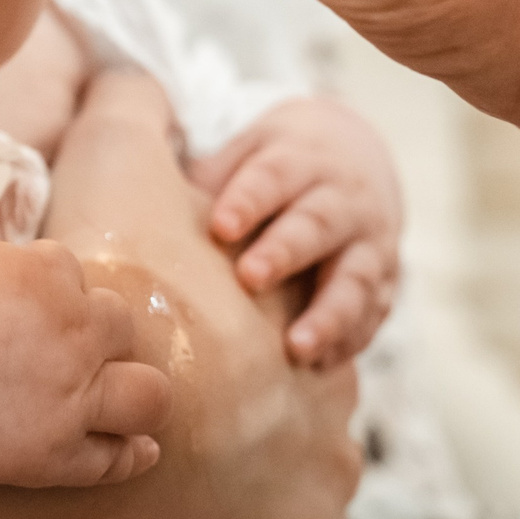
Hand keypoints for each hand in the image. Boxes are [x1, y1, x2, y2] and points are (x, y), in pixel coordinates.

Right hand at [0, 70, 359, 518]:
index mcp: (53, 271)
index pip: (79, 275)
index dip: (60, 294)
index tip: (37, 309)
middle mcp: (81, 329)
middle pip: (124, 328)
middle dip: (105, 339)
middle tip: (79, 355)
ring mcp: (77, 395)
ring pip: (150, 395)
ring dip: (141, 396)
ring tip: (131, 404)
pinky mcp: (62, 454)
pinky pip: (119, 459)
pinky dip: (133, 455)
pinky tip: (140, 452)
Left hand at [193, 97, 400, 368]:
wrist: (356, 159)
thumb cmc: (276, 168)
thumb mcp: (247, 152)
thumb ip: (208, 178)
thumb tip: (135, 204)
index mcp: (302, 160)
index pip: (275, 176)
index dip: (248, 200)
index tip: (220, 226)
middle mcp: (344, 200)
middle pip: (317, 224)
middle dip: (285, 251)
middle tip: (250, 278)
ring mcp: (370, 243)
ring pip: (354, 277)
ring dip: (328, 313)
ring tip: (296, 347)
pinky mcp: (384, 283)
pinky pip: (372, 315)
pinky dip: (349, 340)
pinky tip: (320, 366)